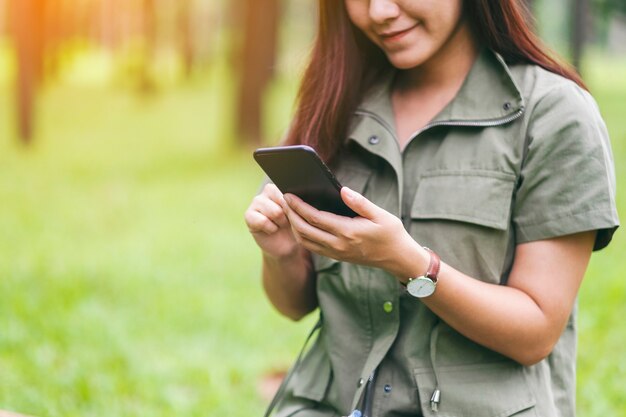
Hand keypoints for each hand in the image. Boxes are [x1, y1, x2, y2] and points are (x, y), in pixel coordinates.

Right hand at [244, 183, 299, 259]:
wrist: (287, 245)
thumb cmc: (297, 227)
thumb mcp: (302, 214)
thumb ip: (297, 204)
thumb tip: (291, 200)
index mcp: (283, 186)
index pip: (292, 191)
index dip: (296, 207)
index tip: (296, 214)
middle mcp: (268, 190)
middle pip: (284, 201)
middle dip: (289, 215)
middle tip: (287, 221)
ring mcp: (257, 201)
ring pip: (275, 212)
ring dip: (281, 223)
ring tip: (280, 225)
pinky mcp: (248, 214)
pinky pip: (263, 221)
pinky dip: (271, 229)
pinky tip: (271, 229)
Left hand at [281, 187, 421, 274]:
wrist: (397, 258)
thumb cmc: (391, 234)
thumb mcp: (381, 215)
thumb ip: (360, 202)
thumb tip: (342, 190)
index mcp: (348, 232)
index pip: (315, 218)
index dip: (299, 206)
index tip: (289, 194)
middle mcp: (338, 245)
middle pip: (303, 230)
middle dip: (290, 214)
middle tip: (283, 199)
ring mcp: (335, 253)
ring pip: (304, 241)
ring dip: (293, 226)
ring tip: (289, 209)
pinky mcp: (335, 257)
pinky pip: (311, 247)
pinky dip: (301, 235)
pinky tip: (299, 222)